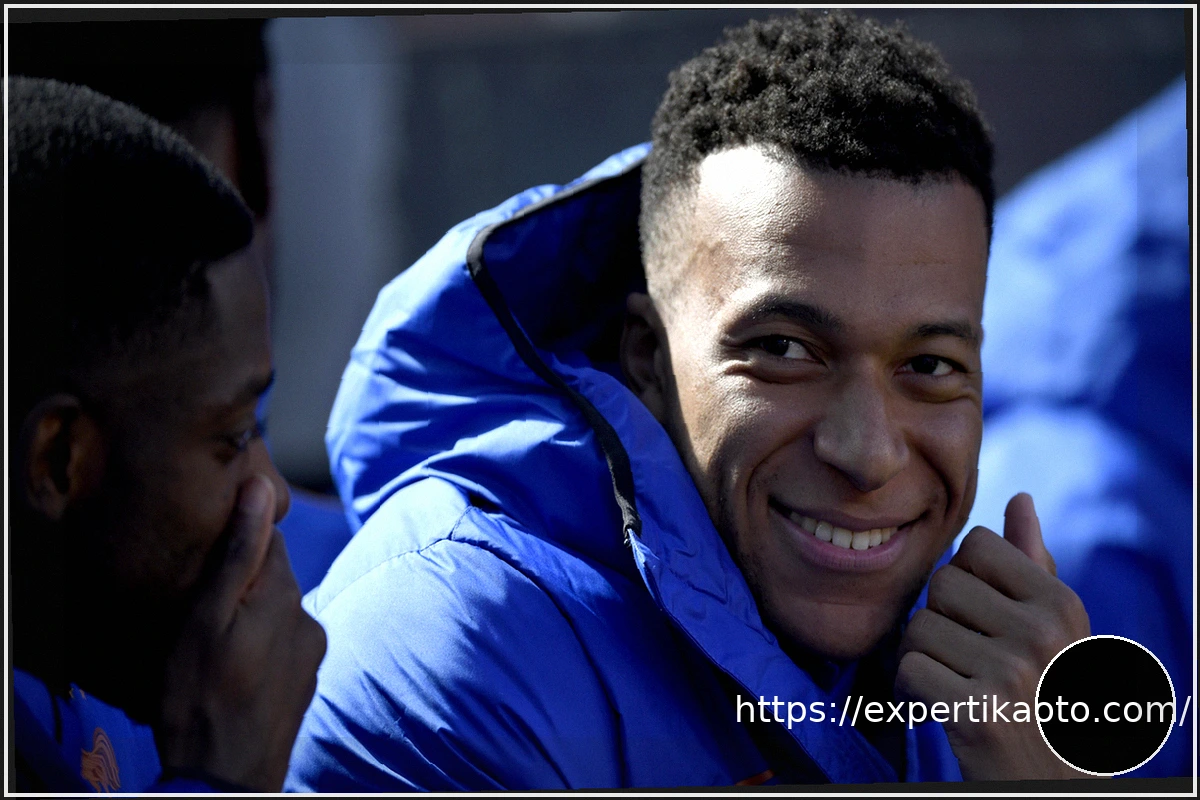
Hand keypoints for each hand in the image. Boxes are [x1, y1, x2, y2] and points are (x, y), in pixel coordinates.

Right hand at [155, 475, 326, 790]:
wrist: (226, 779)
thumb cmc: (201, 697)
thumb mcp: (205, 618)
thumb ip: (239, 551)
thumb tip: (262, 486)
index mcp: (284, 593)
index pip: (269, 539)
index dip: (236, 544)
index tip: (206, 563)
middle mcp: (307, 616)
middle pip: (274, 576)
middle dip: (244, 584)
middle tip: (202, 613)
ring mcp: (311, 651)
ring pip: (277, 611)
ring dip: (252, 618)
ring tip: (215, 650)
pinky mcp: (307, 678)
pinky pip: (283, 644)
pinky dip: (261, 647)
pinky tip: (235, 671)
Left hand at [896, 493, 1091, 779]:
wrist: (1051, 782)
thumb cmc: (1044, 695)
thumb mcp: (1053, 629)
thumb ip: (1031, 564)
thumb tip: (1018, 498)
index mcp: (1060, 604)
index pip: (974, 544)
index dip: (967, 579)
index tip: (988, 620)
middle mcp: (1042, 632)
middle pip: (941, 584)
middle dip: (942, 620)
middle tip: (972, 660)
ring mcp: (1010, 671)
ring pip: (917, 628)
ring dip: (925, 658)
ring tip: (961, 684)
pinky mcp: (976, 710)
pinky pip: (908, 669)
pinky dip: (914, 692)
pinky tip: (945, 708)